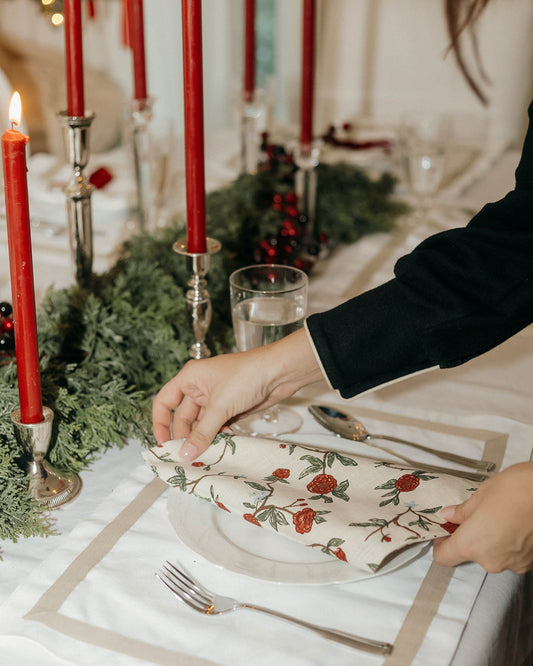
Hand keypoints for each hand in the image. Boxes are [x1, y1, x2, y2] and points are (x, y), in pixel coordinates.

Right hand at [152, 328, 322, 459]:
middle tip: (187, 458)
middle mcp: (199, 387)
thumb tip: (184, 454)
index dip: (160, 423)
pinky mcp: (232, 406)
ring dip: (203, 438)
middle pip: (183, 417)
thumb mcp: (220, 406)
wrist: (281, 371)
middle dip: (185, 436)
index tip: (164, 445)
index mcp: (189, 378)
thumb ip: (202, 432)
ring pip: (202, 423)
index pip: (164, 402)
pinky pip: (217, 425)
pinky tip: (223, 444)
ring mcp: (216, 397)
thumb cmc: (246, 377)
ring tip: (205, 455)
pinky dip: (218, 435)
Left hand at [432, 462, 532, 573]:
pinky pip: (512, 555)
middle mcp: (491, 561)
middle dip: (472, 536)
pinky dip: (510, 543)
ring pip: (493, 554)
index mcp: (471, 544)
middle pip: (471, 554)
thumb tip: (450, 515)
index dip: (441, 544)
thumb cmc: (516, 489)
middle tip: (478, 515)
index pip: (444, 557)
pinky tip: (516, 524)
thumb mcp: (481, 495)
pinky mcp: (531, 563)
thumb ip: (463, 511)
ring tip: (502, 517)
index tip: (445, 532)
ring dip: (493, 540)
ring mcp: (514, 564)